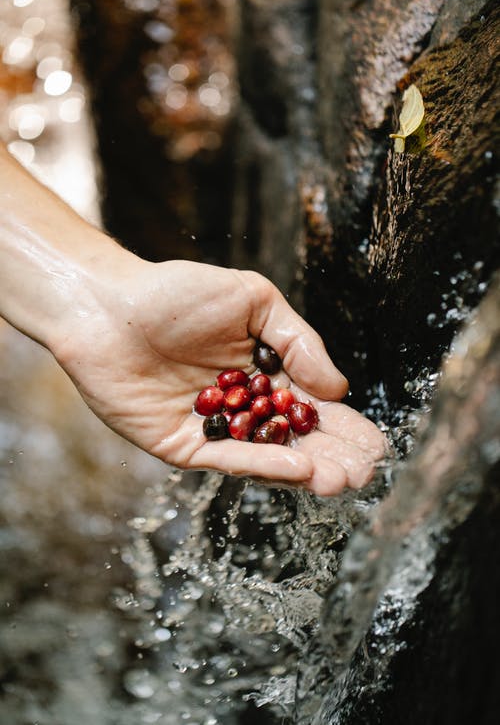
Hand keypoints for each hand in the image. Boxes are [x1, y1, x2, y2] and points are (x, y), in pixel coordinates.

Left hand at [56, 259, 385, 495]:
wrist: (109, 304)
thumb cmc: (177, 293)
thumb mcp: (254, 300)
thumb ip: (297, 342)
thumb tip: (338, 388)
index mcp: (265, 374)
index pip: (314, 408)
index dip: (346, 427)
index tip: (377, 445)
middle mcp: (245, 407)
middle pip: (297, 440)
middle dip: (334, 458)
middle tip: (364, 472)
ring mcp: (216, 430)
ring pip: (269, 457)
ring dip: (307, 470)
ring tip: (341, 478)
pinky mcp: (184, 446)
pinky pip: (229, 459)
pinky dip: (264, 464)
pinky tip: (298, 467)